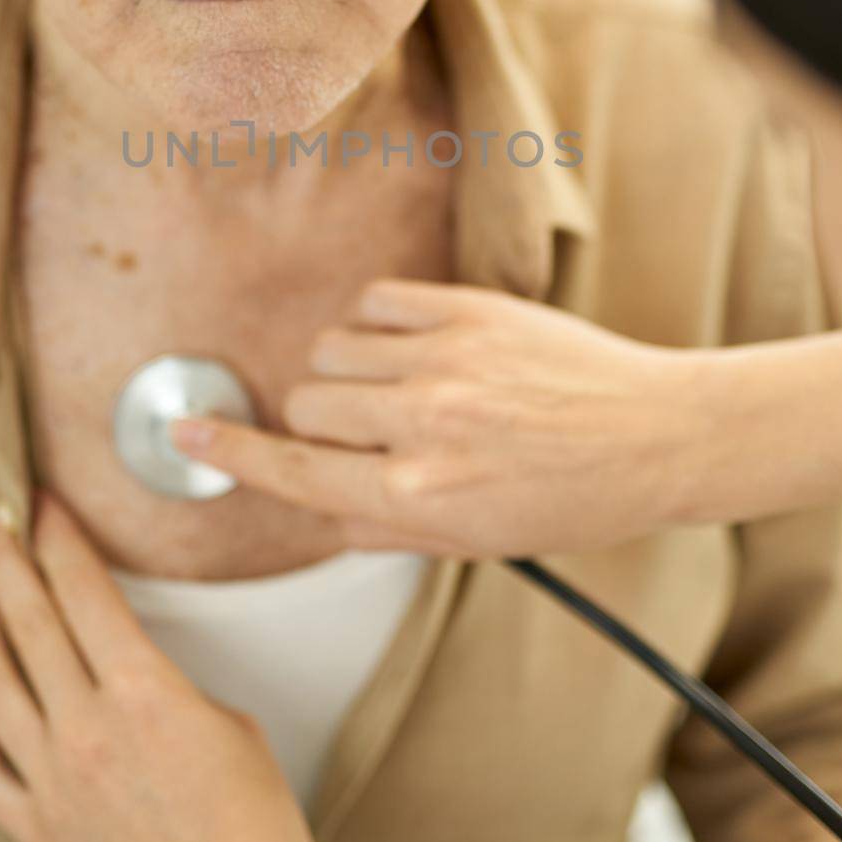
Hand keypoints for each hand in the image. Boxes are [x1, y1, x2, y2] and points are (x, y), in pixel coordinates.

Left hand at [0, 489, 340, 841]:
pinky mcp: (40, 832)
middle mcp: (88, 731)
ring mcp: (55, 782)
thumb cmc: (256, 838)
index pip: (86, 590)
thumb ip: (171, 690)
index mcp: (146, 695)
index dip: (61, 536)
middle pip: (29, 620)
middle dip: (2, 555)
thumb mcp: (234, 730)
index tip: (46, 502)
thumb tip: (135, 680)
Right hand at [171, 278, 698, 558]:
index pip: (295, 472)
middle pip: (306, 401)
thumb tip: (317, 503)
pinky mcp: (468, 309)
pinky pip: (375, 300)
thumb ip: (384, 526)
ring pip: (332, 346)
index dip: (230, 451)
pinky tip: (409, 342)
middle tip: (371, 429)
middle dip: (320, 418)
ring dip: (346, 367)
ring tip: (397, 385)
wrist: (654, 435)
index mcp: (420, 493)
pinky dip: (374, 321)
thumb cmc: (572, 498)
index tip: (186, 429)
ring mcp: (444, 359)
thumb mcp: (474, 541)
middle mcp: (422, 424)